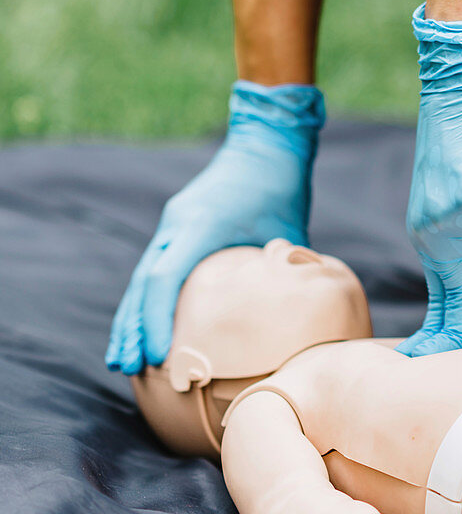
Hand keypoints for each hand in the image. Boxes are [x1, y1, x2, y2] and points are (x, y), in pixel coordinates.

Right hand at [105, 81, 324, 374]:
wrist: (265, 146)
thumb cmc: (280, 189)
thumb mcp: (286, 232)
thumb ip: (280, 274)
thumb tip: (286, 319)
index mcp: (197, 226)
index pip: (164, 278)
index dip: (156, 319)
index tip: (156, 356)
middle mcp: (175, 226)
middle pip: (142, 283)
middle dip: (132, 328)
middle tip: (125, 367)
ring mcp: (173, 226)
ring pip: (141, 279)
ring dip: (131, 319)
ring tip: (122, 359)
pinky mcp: (178, 228)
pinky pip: (155, 270)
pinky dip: (146, 301)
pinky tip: (143, 330)